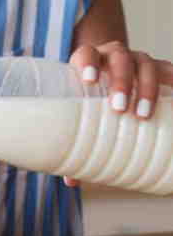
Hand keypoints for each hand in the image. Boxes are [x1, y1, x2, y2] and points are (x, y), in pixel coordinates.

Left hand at [66, 42, 172, 186]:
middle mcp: (112, 55)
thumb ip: (72, 140)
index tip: (90, 81)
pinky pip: (169, 71)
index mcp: (88, 59)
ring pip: (144, 65)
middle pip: (118, 60)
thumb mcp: (78, 110)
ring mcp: (136, 58)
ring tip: (143, 114)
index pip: (86, 54)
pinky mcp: (157, 67)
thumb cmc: (87, 96)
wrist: (108, 71)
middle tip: (119, 108)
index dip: (88, 64)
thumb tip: (72, 181)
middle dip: (120, 82)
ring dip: (145, 87)